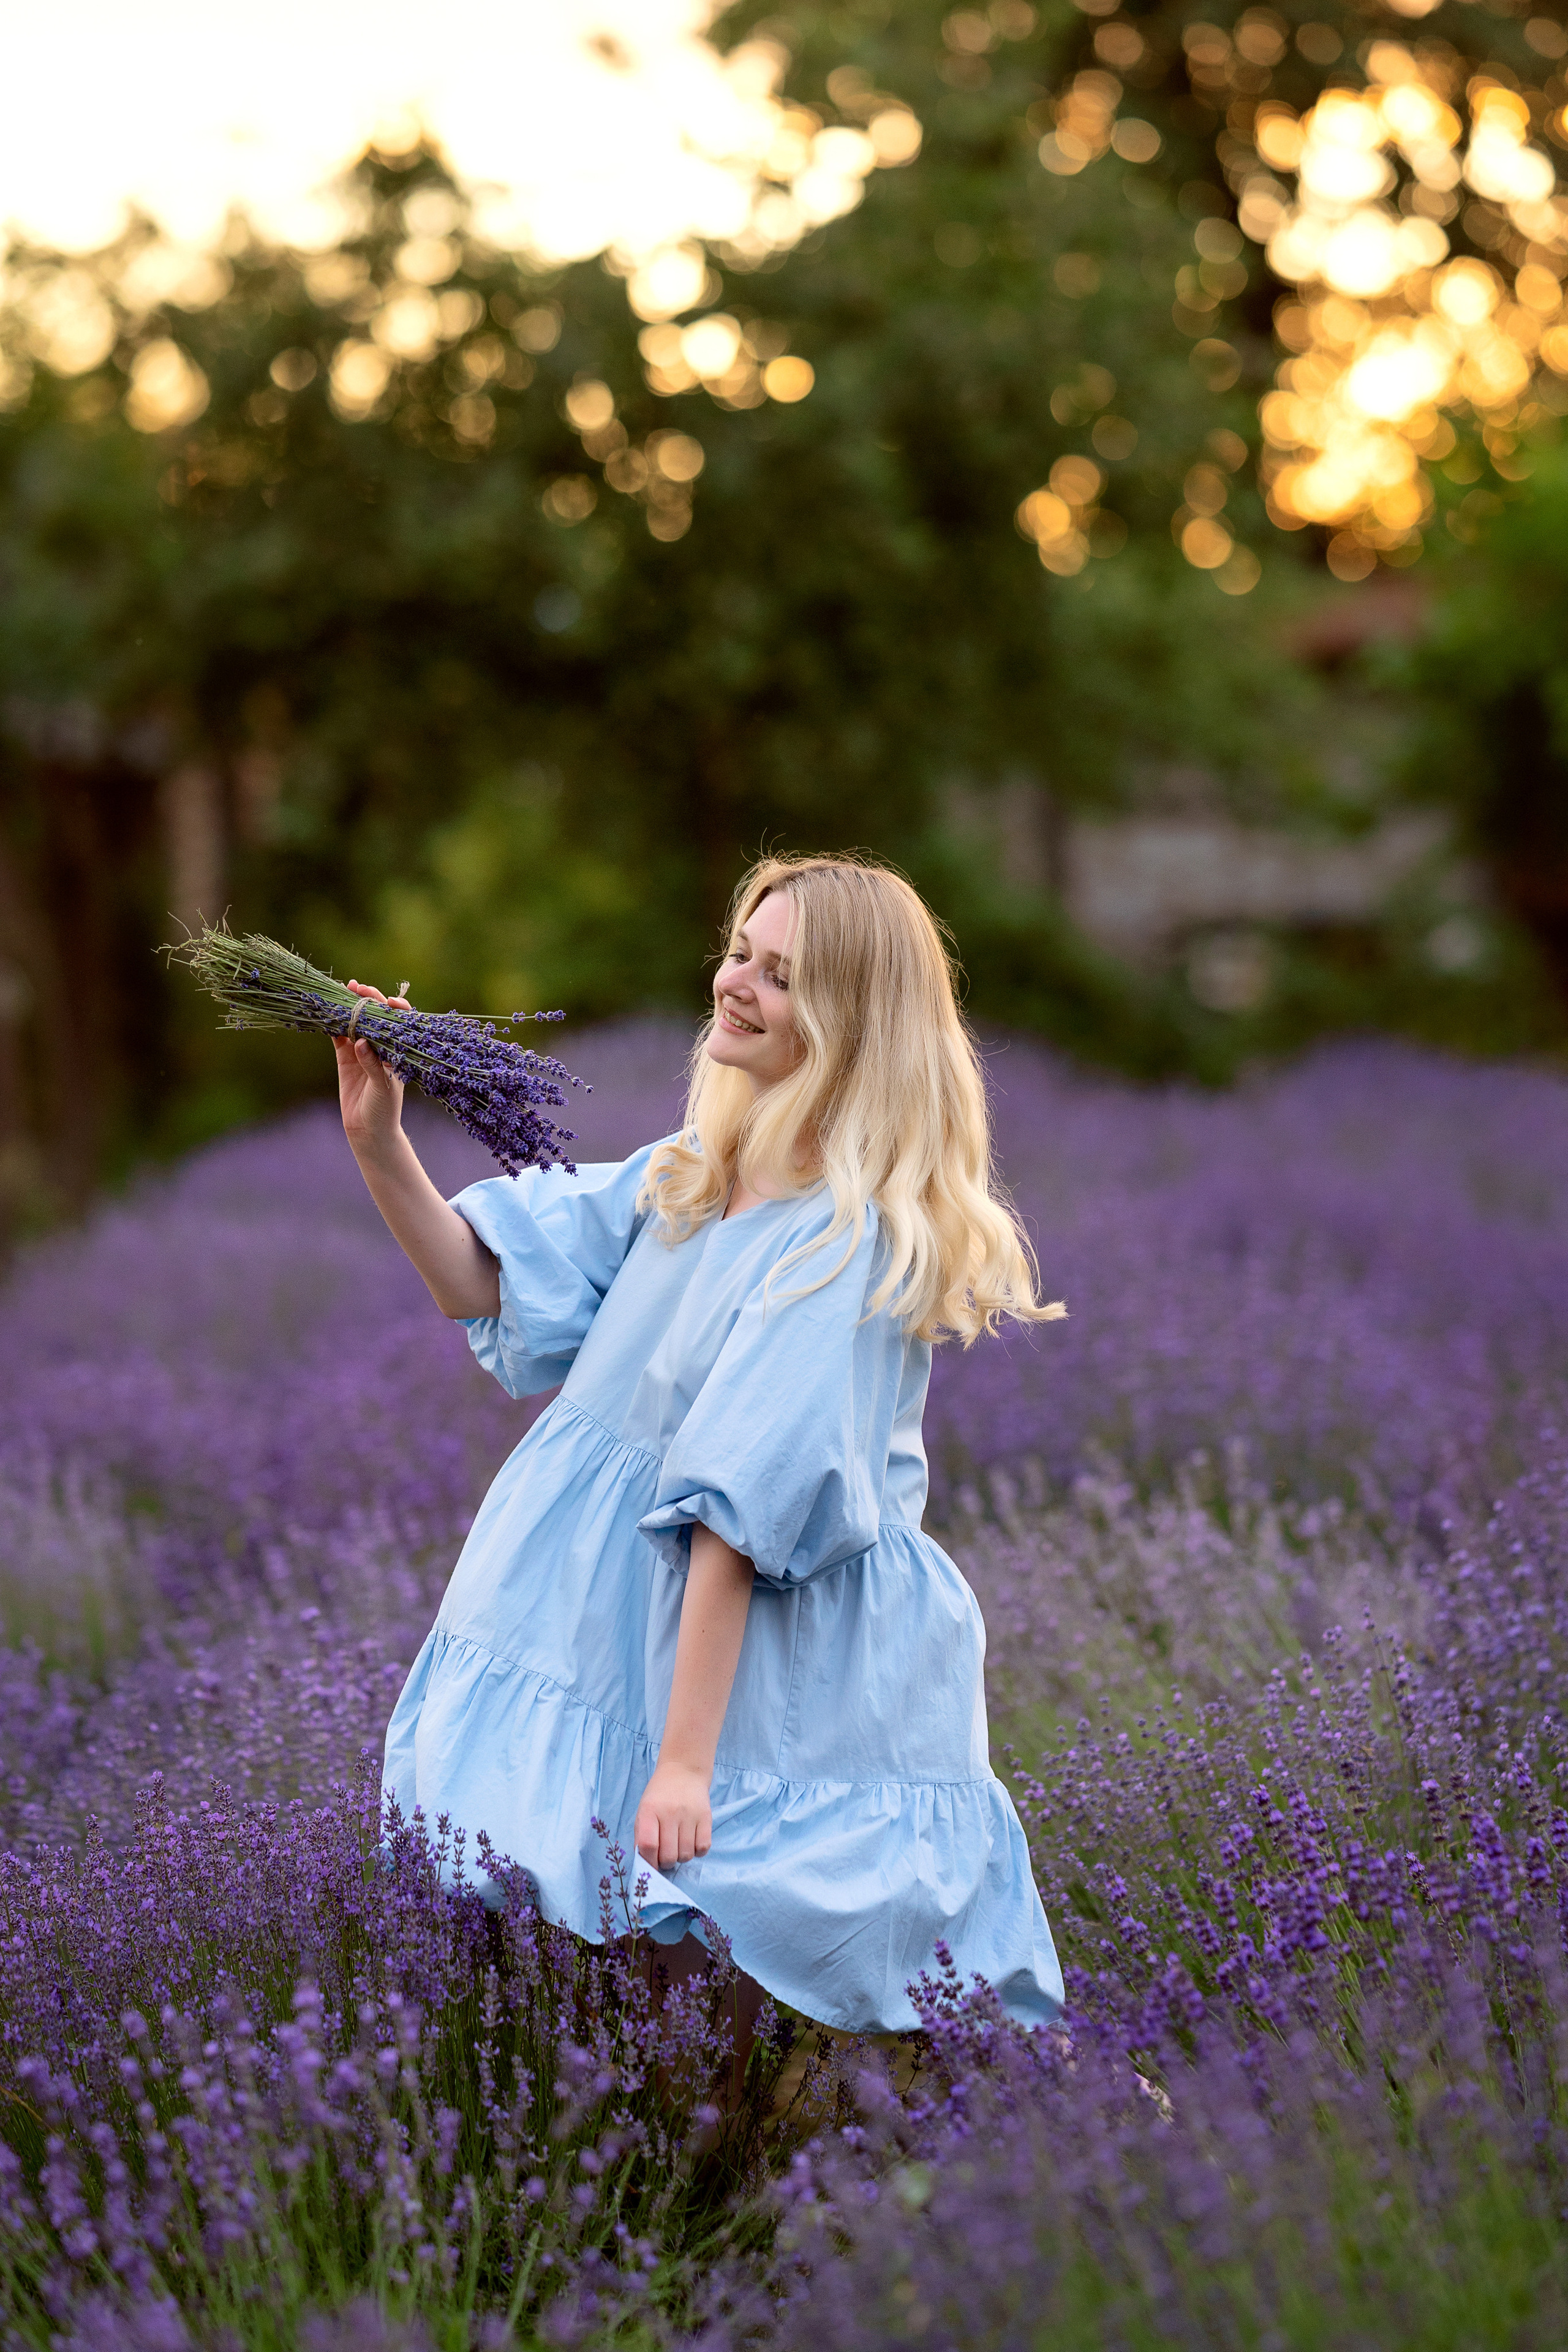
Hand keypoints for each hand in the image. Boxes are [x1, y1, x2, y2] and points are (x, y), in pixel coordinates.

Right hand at [334, 980, 411, 1163]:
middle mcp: (382, 1047)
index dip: (395, 1008)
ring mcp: (362, 1051)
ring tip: (342, 991)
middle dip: (368, 999)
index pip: (400, 1023)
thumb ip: (372, 1065)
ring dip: (349, 1007)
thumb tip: (360, 1042)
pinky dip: (334, 1025)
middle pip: (376, 1017)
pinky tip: (328, 1013)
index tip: (388, 1001)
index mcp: (398, 1051)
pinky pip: (339, 1036)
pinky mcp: (346, 1058)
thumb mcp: (383, 1087)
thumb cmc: (385, 1109)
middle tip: (358, 987)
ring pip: (356, 1022)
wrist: (369, 1131)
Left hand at [634, 1759, 712, 1870]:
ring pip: (686, 1855)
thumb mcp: (643, 1811)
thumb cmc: (659, 1795)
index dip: (649, 1862)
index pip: (648, 1845)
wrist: (683, 1771)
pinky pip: (703, 1848)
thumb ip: (642, 1836)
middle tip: (665, 1855)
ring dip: (681, 1857)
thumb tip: (646, 1863)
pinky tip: (692, 1842)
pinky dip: (697, 1851)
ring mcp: (690, 1815)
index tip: (651, 1865)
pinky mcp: (706, 1817)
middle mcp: (670, 1812)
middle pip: (668, 1855)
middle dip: (665, 1862)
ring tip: (679, 1846)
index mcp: (649, 1811)